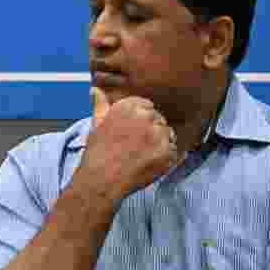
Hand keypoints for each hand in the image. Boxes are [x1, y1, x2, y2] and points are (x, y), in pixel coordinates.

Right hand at [76, 88, 177, 203]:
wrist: (102, 179)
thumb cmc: (97, 152)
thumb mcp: (96, 124)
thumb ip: (100, 104)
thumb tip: (96, 89)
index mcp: (129, 107)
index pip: (147, 106)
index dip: (141, 118)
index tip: (133, 130)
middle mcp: (146, 118)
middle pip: (158, 119)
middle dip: (151, 129)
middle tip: (137, 144)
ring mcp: (159, 136)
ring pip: (167, 134)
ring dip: (160, 142)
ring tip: (142, 154)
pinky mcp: (168, 153)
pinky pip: (173, 150)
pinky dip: (165, 156)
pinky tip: (149, 162)